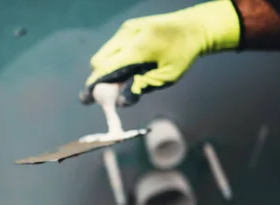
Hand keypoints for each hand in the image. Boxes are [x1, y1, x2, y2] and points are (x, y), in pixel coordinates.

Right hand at [80, 0, 240, 106]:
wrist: (193, 27)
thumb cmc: (183, 55)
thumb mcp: (166, 77)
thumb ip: (141, 87)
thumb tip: (119, 102)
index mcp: (139, 48)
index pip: (106, 68)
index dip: (94, 85)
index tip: (86, 99)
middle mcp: (128, 34)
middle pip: (99, 61)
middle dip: (98, 79)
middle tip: (107, 95)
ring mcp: (126, 28)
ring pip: (103, 53)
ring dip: (105, 70)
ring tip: (121, 81)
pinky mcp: (127, 27)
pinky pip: (111, 47)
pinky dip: (112, 60)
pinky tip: (127, 68)